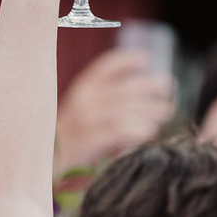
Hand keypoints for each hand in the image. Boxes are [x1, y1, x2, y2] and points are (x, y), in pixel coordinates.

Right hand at [56, 48, 174, 172]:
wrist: (48, 157)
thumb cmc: (73, 132)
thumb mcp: (83, 106)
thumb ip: (105, 97)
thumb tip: (143, 92)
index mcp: (83, 86)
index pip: (105, 65)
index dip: (127, 59)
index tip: (146, 59)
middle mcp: (84, 98)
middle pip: (123, 87)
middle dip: (149, 85)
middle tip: (168, 87)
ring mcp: (86, 118)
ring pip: (126, 109)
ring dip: (150, 109)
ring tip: (166, 111)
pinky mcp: (90, 139)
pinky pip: (120, 131)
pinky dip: (138, 130)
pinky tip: (150, 132)